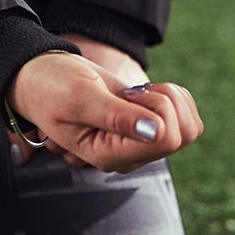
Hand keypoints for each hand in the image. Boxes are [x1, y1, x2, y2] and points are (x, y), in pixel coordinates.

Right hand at [6, 50, 202, 172]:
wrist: (45, 77)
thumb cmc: (53, 87)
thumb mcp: (80, 97)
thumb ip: (117, 117)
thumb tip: (158, 133)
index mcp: (109, 156)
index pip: (166, 140)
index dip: (155, 108)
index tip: (126, 96)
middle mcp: (130, 156)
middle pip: (182, 133)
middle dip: (163, 100)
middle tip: (129, 94)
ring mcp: (143, 146)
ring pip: (190, 127)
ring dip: (169, 98)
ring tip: (135, 94)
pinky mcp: (152, 131)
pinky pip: (187, 115)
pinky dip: (172, 95)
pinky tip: (143, 94)